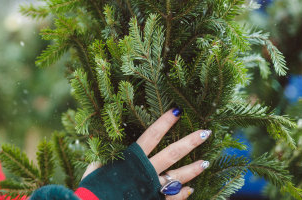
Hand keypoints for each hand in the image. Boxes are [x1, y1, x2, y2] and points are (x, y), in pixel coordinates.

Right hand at [81, 108, 208, 198]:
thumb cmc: (94, 189)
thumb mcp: (96, 170)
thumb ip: (103, 163)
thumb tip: (100, 160)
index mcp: (132, 158)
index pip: (152, 135)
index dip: (164, 122)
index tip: (177, 111)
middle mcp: (146, 170)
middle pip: (172, 153)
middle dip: (190, 142)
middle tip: (205, 133)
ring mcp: (153, 187)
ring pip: (178, 176)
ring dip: (193, 169)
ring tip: (206, 162)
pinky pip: (173, 197)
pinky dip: (182, 193)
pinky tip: (191, 189)